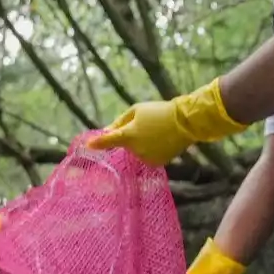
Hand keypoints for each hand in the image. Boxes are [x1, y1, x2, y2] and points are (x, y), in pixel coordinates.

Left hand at [89, 80, 247, 167]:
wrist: (186, 122)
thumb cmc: (159, 111)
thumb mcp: (137, 110)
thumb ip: (120, 121)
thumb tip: (107, 130)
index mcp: (128, 135)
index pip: (108, 141)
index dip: (98, 143)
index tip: (88, 145)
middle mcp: (136, 150)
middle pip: (126, 144)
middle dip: (131, 136)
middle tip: (146, 124)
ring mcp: (147, 158)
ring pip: (137, 151)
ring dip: (141, 144)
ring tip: (157, 132)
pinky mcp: (157, 163)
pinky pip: (148, 156)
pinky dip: (151, 150)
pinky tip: (162, 140)